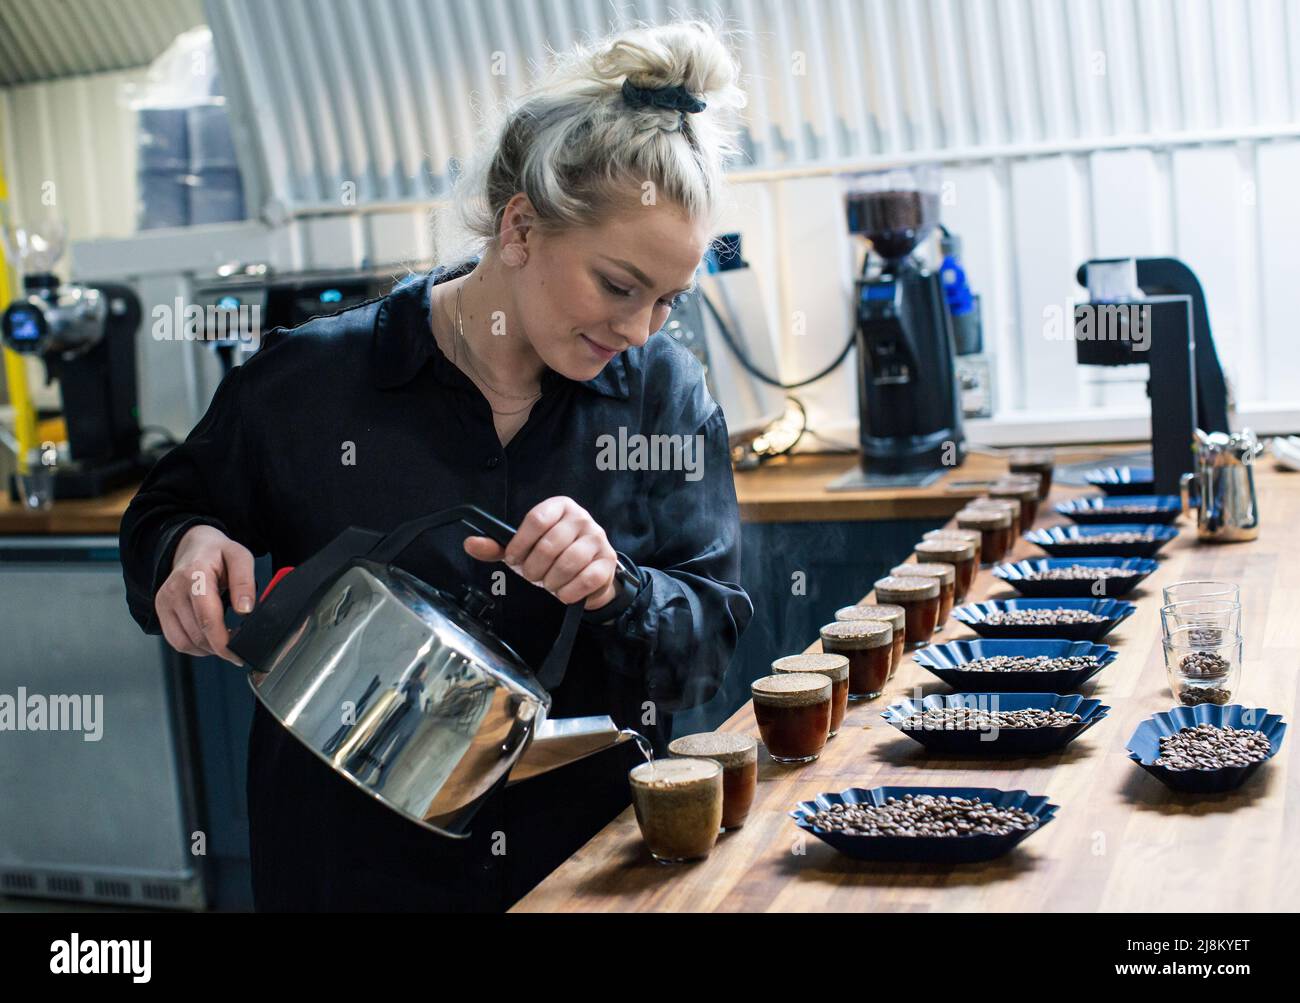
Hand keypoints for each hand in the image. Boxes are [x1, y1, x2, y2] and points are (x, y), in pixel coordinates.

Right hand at [156, 524, 255, 664]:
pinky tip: (210, 640)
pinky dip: (195, 647)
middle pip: (197, 634)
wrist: (193, 546)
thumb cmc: (219, 553)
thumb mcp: (241, 557)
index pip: (207, 618)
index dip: (223, 642)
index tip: (239, 653)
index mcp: (195, 575)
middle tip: (238, 650)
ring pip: (185, 642)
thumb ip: (244, 582)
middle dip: (220, 648)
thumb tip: (245, 610)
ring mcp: (164, 601)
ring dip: (208, 649)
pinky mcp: (161, 610)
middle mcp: (174, 589)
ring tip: (225, 642)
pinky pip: (176, 640)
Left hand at [463, 496, 619, 610]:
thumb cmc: (553, 557)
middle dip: (534, 568)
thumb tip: (470, 544)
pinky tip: (564, 591)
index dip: (520, 543)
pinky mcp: (608, 561)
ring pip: (568, 562)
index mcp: (559, 507)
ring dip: (552, 581)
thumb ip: (498, 546)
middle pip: (550, 544)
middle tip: (532, 576)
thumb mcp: (524, 549)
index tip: (512, 559)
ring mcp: (598, 538)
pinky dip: (569, 591)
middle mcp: (581, 517)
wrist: (587, 574)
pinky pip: (586, 578)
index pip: (536, 519)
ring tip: (549, 583)